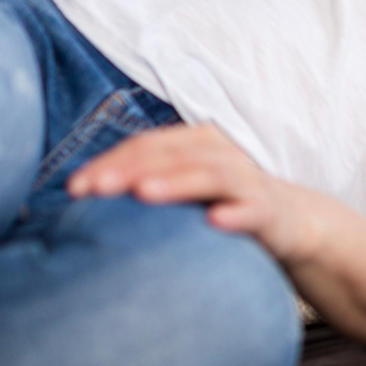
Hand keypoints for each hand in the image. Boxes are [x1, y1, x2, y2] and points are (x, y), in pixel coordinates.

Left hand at [66, 123, 330, 263]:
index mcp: (196, 143)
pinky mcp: (268, 211)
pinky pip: (251, 210)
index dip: (110, 161)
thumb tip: (81, 194)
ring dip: (177, 183)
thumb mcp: (184, 185)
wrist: (290, 220)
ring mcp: (247, 181)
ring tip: (144, 193)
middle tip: (96, 188)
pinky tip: (214, 221)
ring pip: (210, 176)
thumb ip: (146, 182)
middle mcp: (221, 154)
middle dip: (132, 169)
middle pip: (172, 156)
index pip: (147, 146)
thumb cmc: (222, 202)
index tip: (75, 187)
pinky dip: (235, 213)